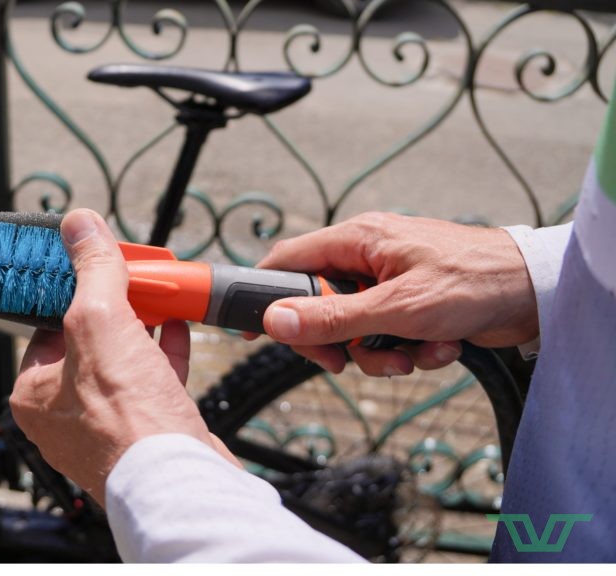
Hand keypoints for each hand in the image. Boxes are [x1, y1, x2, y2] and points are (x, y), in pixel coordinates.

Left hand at [10, 209, 237, 504]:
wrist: (179, 479)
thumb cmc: (127, 418)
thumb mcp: (99, 319)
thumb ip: (92, 270)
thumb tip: (79, 225)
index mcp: (34, 394)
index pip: (45, 326)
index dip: (72, 291)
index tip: (93, 265)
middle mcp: (64, 415)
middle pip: (87, 342)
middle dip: (114, 307)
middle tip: (131, 276)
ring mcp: (107, 428)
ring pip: (121, 363)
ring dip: (140, 327)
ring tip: (157, 295)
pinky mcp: (146, 434)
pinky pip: (150, 384)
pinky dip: (163, 353)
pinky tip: (176, 327)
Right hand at [253, 212, 537, 376]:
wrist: (538, 293)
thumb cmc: (476, 281)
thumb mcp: (397, 307)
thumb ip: (332, 317)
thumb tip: (275, 320)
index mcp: (357, 240)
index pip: (287, 261)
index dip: (263, 294)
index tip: (248, 327)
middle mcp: (367, 259)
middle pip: (317, 306)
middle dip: (335, 342)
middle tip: (344, 361)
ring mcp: (388, 283)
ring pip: (353, 331)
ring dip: (380, 354)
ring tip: (414, 355)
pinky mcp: (410, 305)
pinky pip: (386, 337)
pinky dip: (410, 350)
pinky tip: (439, 345)